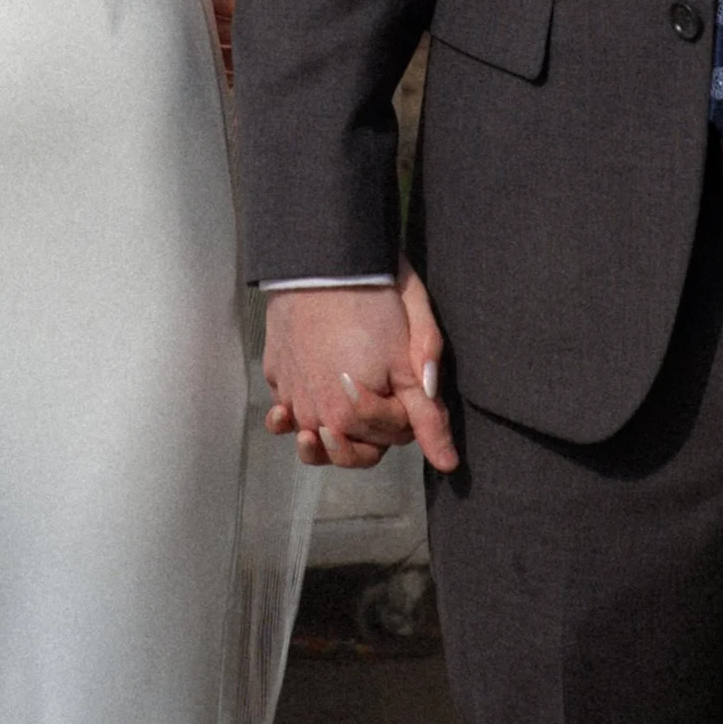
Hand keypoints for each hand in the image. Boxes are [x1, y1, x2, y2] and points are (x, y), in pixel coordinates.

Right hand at [263, 270, 457, 472]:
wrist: (322, 260)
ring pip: (312, 436)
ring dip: (326, 438)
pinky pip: (284, 407)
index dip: (408, 416)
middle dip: (370, 439)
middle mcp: (316, 416)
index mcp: (353, 416)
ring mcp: (291, 396)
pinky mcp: (275, 374)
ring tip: (333, 425)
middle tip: (379, 410)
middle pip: (350, 450)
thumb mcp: (411, 352)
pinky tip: (297, 409)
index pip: (391, 437)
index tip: (408, 386)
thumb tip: (447, 462)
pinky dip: (291, 412)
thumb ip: (427, 412)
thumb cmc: (372, 299)